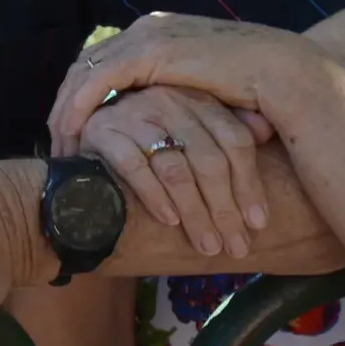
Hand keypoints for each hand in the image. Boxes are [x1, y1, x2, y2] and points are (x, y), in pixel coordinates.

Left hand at [53, 15, 320, 148]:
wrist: (280, 72)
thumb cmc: (250, 89)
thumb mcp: (199, 92)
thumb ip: (174, 97)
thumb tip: (157, 127)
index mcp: (156, 33)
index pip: (103, 63)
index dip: (83, 97)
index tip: (74, 131)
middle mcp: (144, 28)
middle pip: (86, 67)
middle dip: (66, 106)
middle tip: (56, 144)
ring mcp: (144, 36)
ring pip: (84, 74)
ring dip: (66, 112)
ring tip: (61, 149)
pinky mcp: (147, 53)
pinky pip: (97, 82)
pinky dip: (80, 109)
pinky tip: (75, 136)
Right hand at [76, 85, 276, 258]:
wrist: (76, 128)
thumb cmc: (143, 134)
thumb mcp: (187, 124)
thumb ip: (224, 128)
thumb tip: (268, 131)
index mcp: (197, 99)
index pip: (236, 141)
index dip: (250, 185)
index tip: (258, 224)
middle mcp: (169, 101)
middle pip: (210, 161)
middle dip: (225, 210)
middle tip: (235, 247)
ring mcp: (134, 113)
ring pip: (177, 169)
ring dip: (196, 213)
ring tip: (207, 246)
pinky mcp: (102, 130)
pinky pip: (135, 166)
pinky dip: (154, 196)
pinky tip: (170, 222)